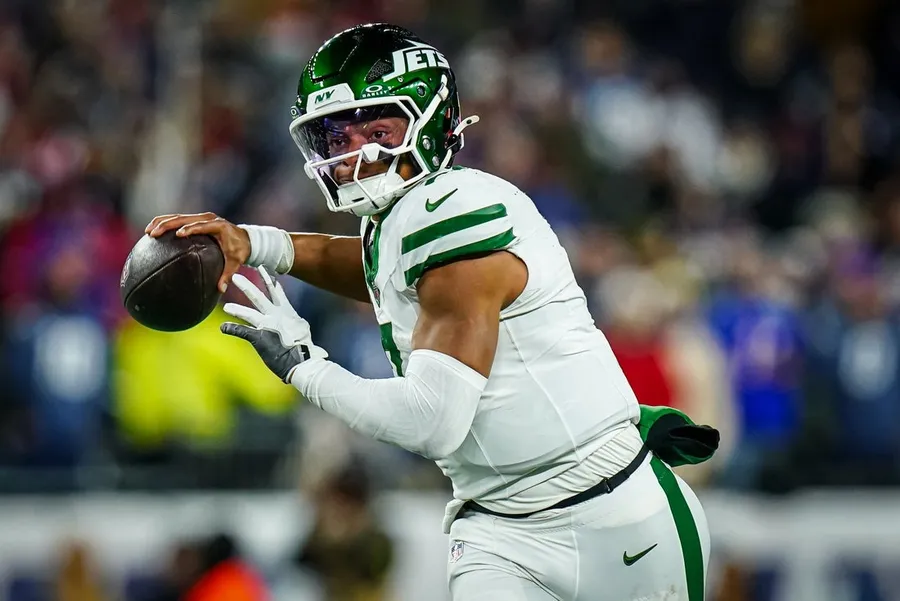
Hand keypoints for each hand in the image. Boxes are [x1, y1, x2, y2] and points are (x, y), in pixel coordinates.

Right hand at [145, 212, 249, 292]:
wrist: (245, 239)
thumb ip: (228, 274)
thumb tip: (221, 289)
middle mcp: (208, 218)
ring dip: (161, 222)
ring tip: (148, 231)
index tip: (179, 234)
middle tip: (154, 233)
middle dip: (167, 224)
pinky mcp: (196, 219)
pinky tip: (152, 231)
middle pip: (184, 218)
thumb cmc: (239, 251)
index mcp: (219, 226)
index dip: (190, 229)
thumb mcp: (235, 262)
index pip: (202, 226)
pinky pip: (178, 219)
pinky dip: (165, 223)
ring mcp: (201, 217)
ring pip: (178, 216)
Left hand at [221, 266, 327, 381]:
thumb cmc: (306, 353)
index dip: (271, 282)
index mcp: (288, 314)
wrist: (302, 360)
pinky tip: (223, 327)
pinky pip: (243, 332)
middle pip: (260, 297)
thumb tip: (321, 353)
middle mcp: (277, 316)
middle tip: (237, 276)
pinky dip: (233, 329)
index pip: (278, 294)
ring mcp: (267, 326)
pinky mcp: (259, 337)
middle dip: (248, 286)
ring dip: (237, 309)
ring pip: (249, 313)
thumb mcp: (308, 341)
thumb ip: (306, 336)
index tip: (266, 271)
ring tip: (226, 306)